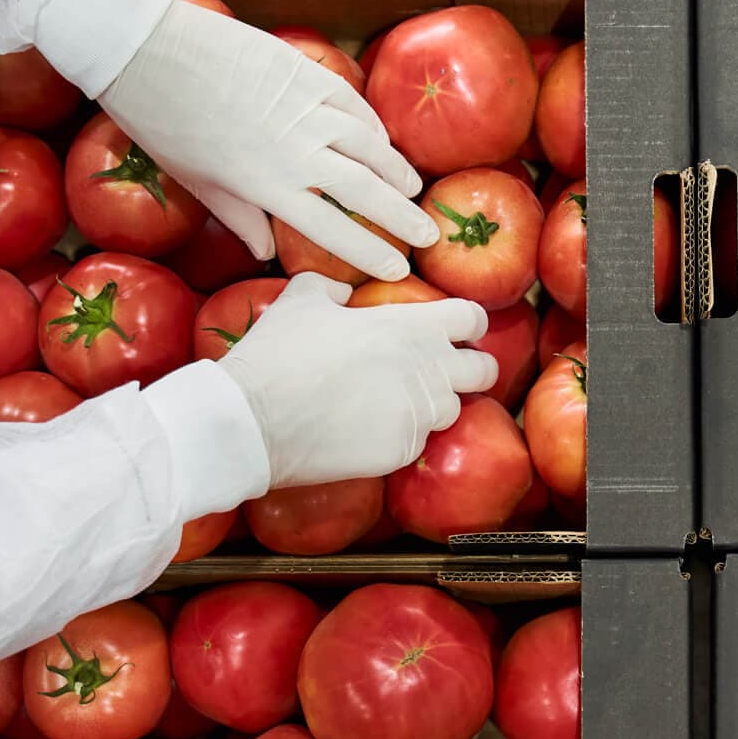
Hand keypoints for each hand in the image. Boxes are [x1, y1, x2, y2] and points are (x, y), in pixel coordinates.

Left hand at [98, 0, 435, 278]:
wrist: (147, 50)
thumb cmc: (160, 122)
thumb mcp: (196, 181)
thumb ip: (240, 216)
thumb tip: (265, 251)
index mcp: (266, 184)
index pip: (332, 229)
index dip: (369, 252)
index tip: (396, 269)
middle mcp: (295, 149)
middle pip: (366, 189)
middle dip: (402, 215)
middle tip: (428, 233)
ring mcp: (304, 107)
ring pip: (368, 144)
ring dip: (396, 169)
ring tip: (413, 188)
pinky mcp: (303, 71)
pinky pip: (352, 103)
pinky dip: (373, 125)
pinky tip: (382, 139)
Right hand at [217, 273, 497, 487]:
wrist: (254, 419)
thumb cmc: (278, 353)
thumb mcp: (301, 300)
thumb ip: (331, 288)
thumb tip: (342, 291)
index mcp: (411, 326)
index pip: (473, 318)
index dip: (468, 323)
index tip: (456, 330)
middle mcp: (427, 370)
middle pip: (483, 370)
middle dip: (471, 368)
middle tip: (443, 370)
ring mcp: (418, 415)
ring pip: (451, 409)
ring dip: (432, 403)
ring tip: (394, 400)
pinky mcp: (401, 450)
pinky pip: (417, 440)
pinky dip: (400, 434)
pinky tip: (368, 428)